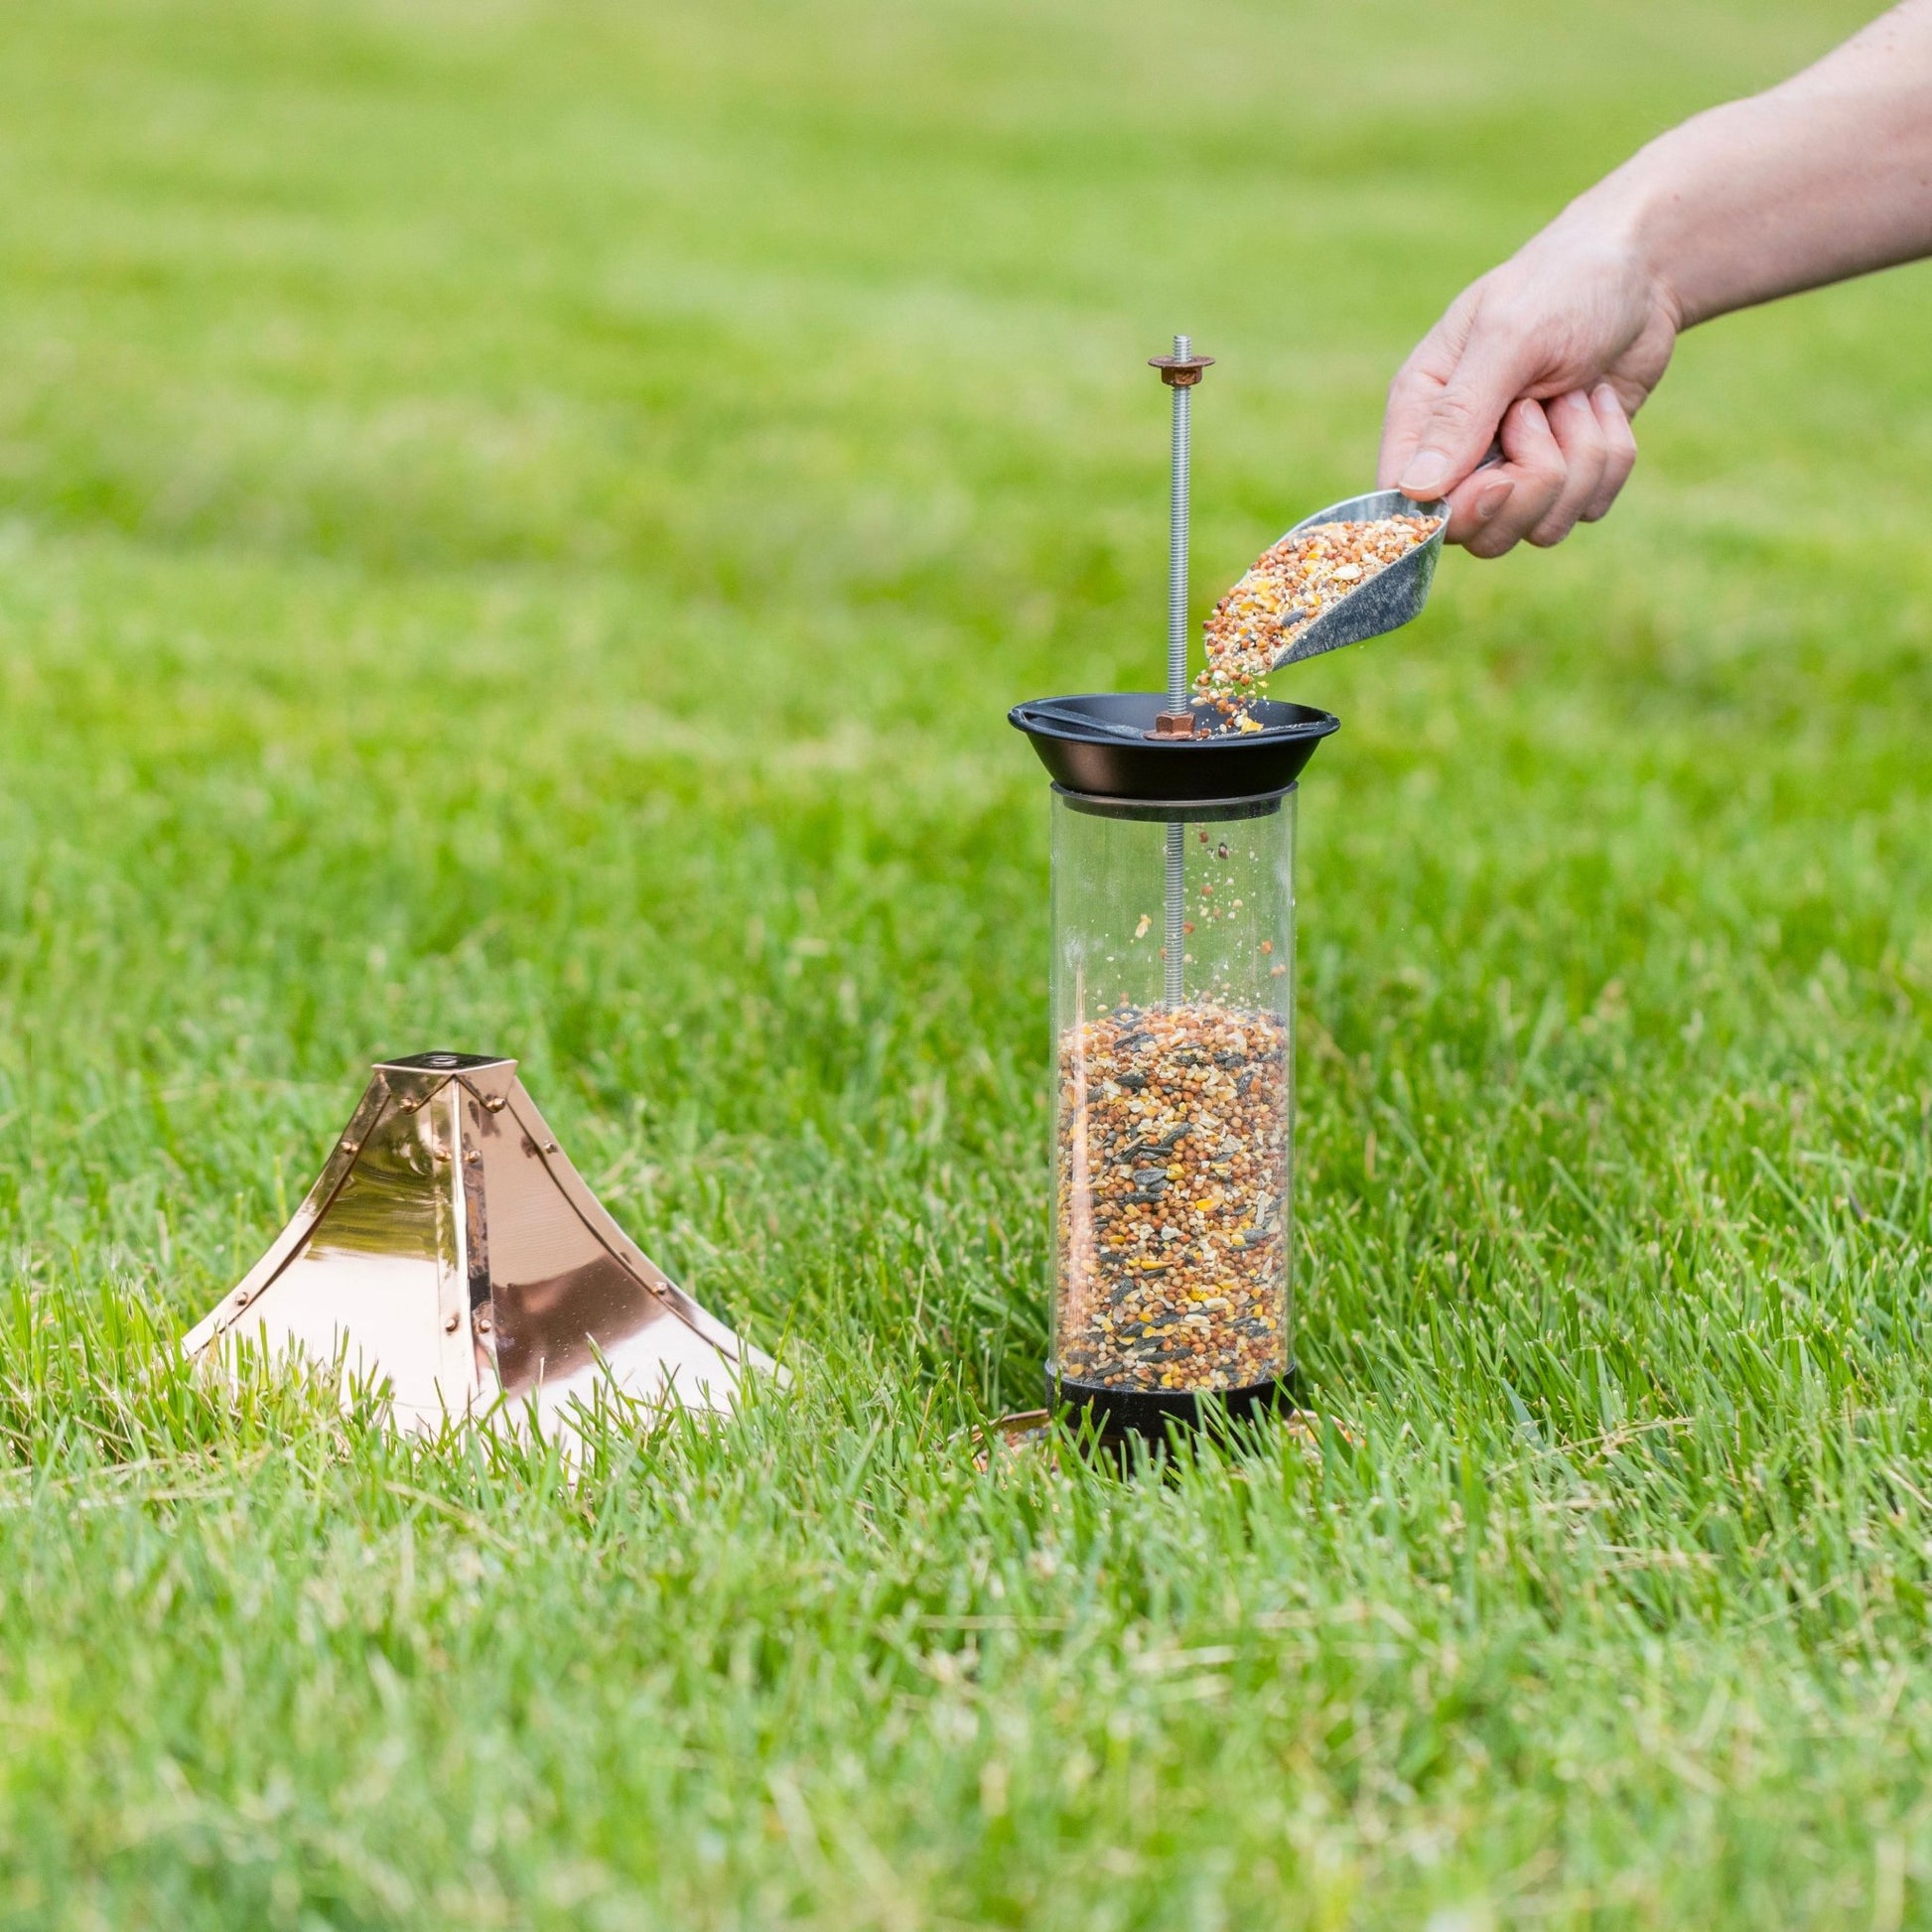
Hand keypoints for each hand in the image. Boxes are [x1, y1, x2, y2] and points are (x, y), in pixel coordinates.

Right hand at [1377, 226, 1681, 554]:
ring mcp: (1515, 470)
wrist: (1642, 272)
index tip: (1502, 476)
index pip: (1408, 505)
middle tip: (1545, 412)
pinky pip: (1588, 509)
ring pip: (1539, 528)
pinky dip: (1611, 457)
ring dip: (1580, 460)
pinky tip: (1601, 404)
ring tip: (1576, 394)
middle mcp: (1460, 453)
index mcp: (1421, 413)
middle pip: (1479, 533)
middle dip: (1533, 483)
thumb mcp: (1510, 336)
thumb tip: (1413, 492)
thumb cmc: (1564, 285)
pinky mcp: (1568, 477)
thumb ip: (1460, 415)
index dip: (1457, 510)